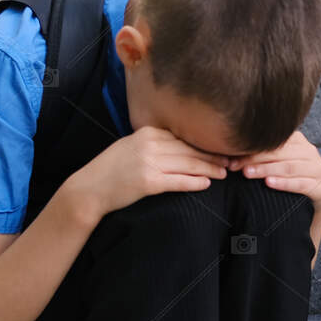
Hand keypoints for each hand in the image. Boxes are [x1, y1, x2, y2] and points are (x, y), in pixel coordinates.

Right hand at [64, 125, 228, 222]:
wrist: (89, 188)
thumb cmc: (111, 169)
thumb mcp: (132, 146)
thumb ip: (155, 142)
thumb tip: (182, 145)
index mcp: (147, 132)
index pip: (183, 136)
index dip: (205, 142)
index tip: (221, 146)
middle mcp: (150, 144)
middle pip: (189, 149)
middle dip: (213, 155)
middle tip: (230, 160)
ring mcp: (149, 162)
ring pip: (188, 164)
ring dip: (210, 169)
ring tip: (224, 173)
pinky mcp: (148, 182)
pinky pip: (178, 181)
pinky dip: (195, 182)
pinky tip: (207, 184)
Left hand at [237, 131, 320, 215]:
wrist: (316, 198)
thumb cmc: (292, 179)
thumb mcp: (279, 163)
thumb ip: (264, 156)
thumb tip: (232, 153)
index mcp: (298, 141)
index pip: (273, 141)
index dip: (252, 148)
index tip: (232, 157)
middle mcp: (309, 152)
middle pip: (279, 152)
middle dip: (255, 159)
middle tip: (236, 166)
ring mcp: (316, 168)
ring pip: (288, 166)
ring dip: (266, 170)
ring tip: (248, 173)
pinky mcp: (320, 186)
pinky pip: (300, 184)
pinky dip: (284, 183)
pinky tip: (269, 183)